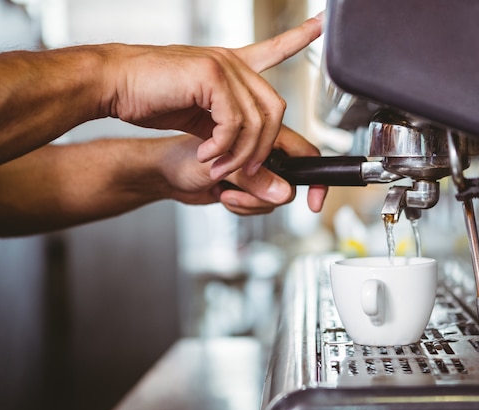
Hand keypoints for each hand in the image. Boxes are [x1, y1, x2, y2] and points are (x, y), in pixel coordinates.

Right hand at [108, 13, 323, 181]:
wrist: (113, 84)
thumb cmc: (150, 97)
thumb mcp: (198, 121)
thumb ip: (227, 136)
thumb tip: (250, 163)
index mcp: (231, 67)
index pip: (274, 50)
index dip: (299, 37)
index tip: (321, 23)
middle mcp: (232, 63)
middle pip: (275, 110)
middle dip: (265, 148)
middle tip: (245, 169)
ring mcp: (223, 66)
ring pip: (258, 120)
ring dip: (241, 153)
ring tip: (219, 165)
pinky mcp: (210, 75)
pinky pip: (234, 122)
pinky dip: (223, 146)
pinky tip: (205, 152)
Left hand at [160, 126, 326, 214]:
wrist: (163, 174)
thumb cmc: (180, 155)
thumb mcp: (221, 167)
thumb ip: (255, 180)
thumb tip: (283, 191)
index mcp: (263, 134)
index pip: (303, 154)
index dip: (315, 178)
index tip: (315, 200)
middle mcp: (263, 152)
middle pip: (288, 184)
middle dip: (264, 194)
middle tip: (240, 189)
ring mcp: (255, 172)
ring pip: (273, 199)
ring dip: (249, 202)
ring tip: (225, 190)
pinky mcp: (246, 188)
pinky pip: (258, 206)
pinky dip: (242, 207)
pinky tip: (223, 195)